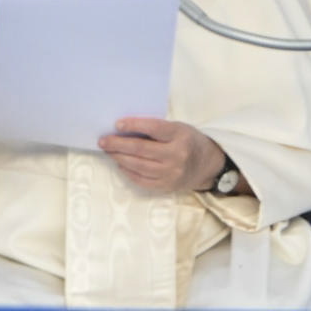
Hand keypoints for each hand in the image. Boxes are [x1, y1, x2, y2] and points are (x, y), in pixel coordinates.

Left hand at [99, 117, 224, 195]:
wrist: (207, 165)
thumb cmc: (188, 141)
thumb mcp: (178, 128)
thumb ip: (156, 129)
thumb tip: (124, 130)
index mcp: (180, 136)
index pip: (153, 128)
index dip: (133, 125)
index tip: (117, 124)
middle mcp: (176, 155)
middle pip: (140, 149)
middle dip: (118, 144)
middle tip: (103, 141)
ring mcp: (171, 173)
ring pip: (138, 165)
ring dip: (119, 158)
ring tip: (109, 151)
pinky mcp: (166, 186)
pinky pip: (141, 179)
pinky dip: (128, 171)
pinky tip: (121, 164)